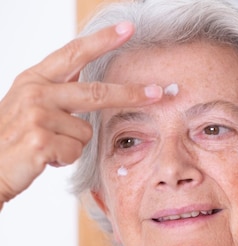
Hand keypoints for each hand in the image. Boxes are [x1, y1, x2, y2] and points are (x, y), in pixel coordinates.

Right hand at [0, 22, 162, 206]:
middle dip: (130, 94)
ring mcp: (36, 115)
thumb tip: (92, 83)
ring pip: (85, 132)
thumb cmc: (13, 138)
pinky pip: (75, 151)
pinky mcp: (40, 140)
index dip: (103, 40)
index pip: (74, 53)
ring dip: (72, 146)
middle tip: (158, 93)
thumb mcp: (32, 106)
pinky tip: (44, 158)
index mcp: (35, 79)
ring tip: (48, 147)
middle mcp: (35, 91)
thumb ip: (60, 93)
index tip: (129, 29)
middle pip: (96, 92)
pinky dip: (64, 160)